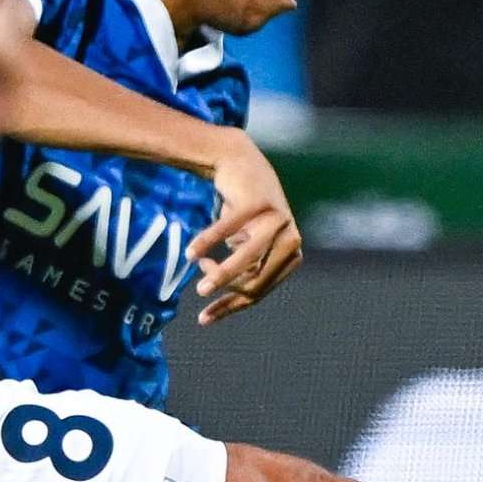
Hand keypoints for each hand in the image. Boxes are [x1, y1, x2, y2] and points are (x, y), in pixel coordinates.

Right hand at [188, 130, 303, 323]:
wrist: (240, 163)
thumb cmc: (242, 212)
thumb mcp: (244, 244)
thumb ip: (238, 269)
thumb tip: (218, 292)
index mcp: (290, 255)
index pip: (259, 290)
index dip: (231, 306)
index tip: (205, 318)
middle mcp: (291, 239)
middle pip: (256, 280)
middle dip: (225, 290)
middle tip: (200, 292)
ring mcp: (278, 220)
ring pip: (247, 259)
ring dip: (221, 274)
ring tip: (199, 284)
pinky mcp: (258, 203)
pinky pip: (228, 230)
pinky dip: (208, 243)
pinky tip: (191, 254)